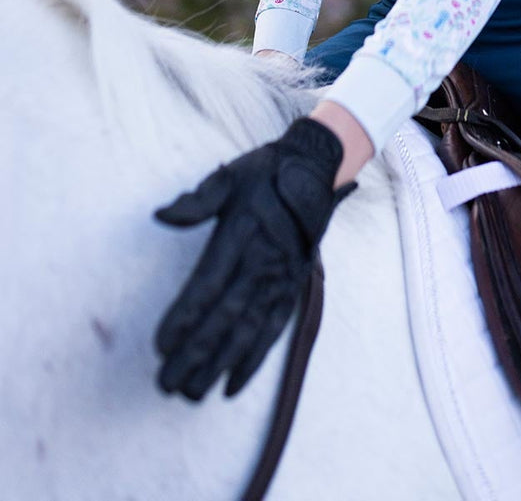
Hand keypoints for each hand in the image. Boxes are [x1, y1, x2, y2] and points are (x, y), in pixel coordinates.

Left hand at [154, 116, 354, 400]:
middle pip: (225, 317)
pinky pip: (274, 330)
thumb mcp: (229, 177)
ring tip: (192, 393)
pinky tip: (232, 386)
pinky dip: (254, 360)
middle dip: (195, 354)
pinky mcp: (292, 288)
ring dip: (220, 365)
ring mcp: (280, 279)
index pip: (208, 283)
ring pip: (248, 331)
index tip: (161, 345)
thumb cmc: (265, 173)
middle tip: (165, 383)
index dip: (185, 317)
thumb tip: (161, 215)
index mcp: (241, 234)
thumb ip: (198, 201)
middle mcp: (262, 262)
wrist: (316, 171)